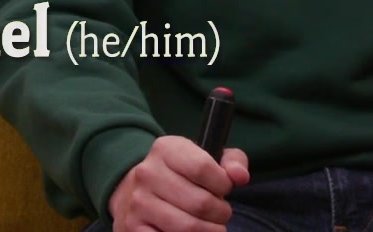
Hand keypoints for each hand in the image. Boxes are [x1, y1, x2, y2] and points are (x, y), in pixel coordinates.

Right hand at [108, 134, 250, 231]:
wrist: (132, 188)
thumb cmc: (179, 174)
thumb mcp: (205, 156)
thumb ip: (232, 162)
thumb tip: (240, 177)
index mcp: (166, 149)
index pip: (204, 168)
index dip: (223, 184)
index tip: (224, 189)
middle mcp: (148, 174)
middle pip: (200, 203)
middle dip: (221, 213)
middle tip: (220, 213)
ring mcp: (138, 203)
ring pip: (188, 228)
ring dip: (209, 231)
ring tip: (211, 227)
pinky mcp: (132, 228)